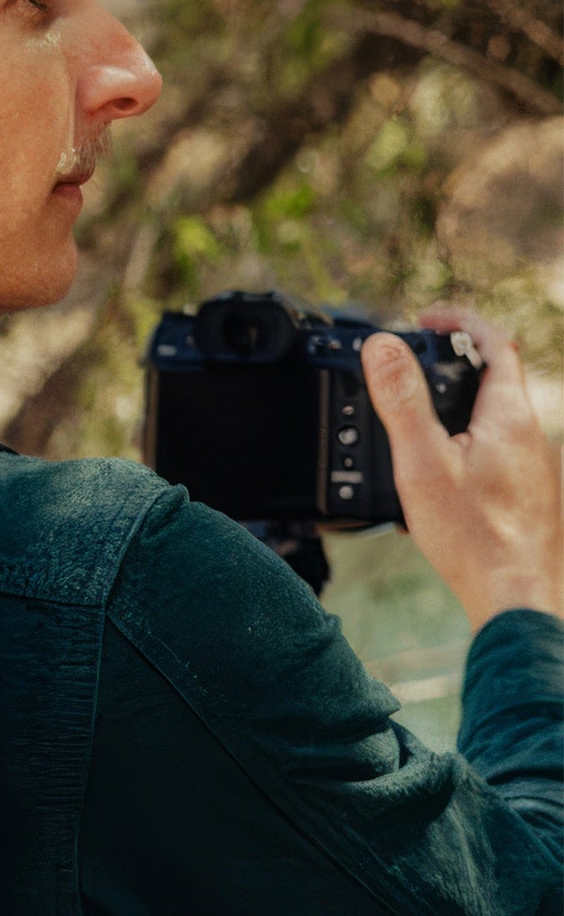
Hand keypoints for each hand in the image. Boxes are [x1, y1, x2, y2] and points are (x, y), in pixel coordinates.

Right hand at [362, 309, 563, 629]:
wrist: (515, 595)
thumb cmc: (473, 536)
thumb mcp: (422, 461)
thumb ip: (401, 401)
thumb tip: (382, 346)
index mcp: (509, 416)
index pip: (495, 343)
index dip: (459, 321)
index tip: (425, 320)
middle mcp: (531, 435)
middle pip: (494, 378)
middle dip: (450, 364)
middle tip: (407, 369)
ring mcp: (533, 466)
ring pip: (494, 416)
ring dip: (456, 406)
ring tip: (414, 424)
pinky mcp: (528, 492)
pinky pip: (496, 449)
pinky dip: (465, 442)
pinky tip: (438, 473)